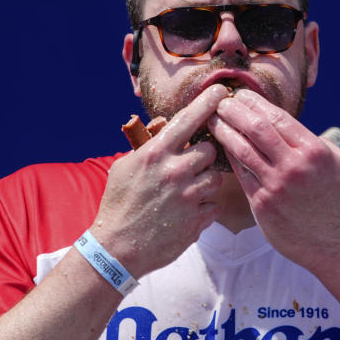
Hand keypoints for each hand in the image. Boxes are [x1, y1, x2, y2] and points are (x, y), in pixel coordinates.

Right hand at [91, 84, 230, 276]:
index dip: (207, 103)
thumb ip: (150, 146)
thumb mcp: (125, 166)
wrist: (116, 248)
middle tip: (189, 166)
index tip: (222, 91)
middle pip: (210, 150)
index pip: (188, 120)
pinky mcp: (197, 220)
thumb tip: (167, 126)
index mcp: (155, 154)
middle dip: (204, 156)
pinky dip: (203, 208)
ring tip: (184, 193)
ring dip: (204, 183)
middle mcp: (175, 171)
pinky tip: (185, 213)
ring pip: (215, 178)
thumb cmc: (118, 204)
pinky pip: (214, 205)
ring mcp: (188, 197)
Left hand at [207, 88, 339, 273]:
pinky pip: (241, 175)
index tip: (241, 95)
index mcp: (314, 150)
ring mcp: (275, 185)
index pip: (277, 117)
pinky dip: (230, 158)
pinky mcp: (262, 205)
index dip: (255, 102)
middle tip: (221, 102)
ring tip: (212, 120)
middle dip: (234, 110)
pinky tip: (221, 148)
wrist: (337, 245)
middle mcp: (293, 165)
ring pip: (242, 149)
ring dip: (224, 131)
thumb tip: (302, 131)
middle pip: (255, 128)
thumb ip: (323, 145)